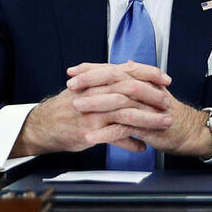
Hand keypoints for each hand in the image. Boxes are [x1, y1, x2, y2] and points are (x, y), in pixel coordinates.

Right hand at [10, 62, 171, 156]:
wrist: (43, 124)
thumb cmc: (68, 105)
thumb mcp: (88, 85)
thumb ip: (110, 76)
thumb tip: (131, 66)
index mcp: (97, 79)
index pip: (128, 70)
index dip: (149, 73)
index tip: (166, 79)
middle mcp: (96, 92)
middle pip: (130, 90)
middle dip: (153, 96)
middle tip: (168, 102)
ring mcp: (93, 112)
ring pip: (126, 112)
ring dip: (148, 119)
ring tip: (164, 124)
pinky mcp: (89, 131)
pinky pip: (114, 136)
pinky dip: (130, 142)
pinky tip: (142, 146)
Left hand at [69, 62, 211, 157]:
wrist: (188, 130)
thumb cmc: (166, 111)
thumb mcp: (152, 91)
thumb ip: (138, 77)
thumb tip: (127, 63)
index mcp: (142, 79)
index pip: (114, 68)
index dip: (92, 69)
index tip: (72, 71)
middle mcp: (144, 89)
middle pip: (115, 79)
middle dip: (91, 81)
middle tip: (71, 85)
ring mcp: (146, 107)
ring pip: (118, 101)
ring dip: (96, 104)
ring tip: (76, 107)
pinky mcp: (147, 127)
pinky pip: (124, 128)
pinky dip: (106, 133)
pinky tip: (91, 136)